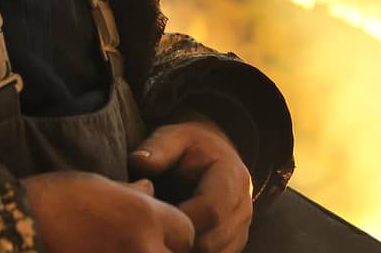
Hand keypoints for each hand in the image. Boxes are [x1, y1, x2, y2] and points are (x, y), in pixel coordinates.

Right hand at [21, 170, 194, 252]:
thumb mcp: (100, 186)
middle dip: (163, 250)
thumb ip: (132, 194)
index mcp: (144, 216)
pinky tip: (106, 251)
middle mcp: (141, 248)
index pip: (187, 232)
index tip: (157, 233)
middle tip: (138, 244)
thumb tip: (150, 190)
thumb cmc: (57, 199)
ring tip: (121, 247)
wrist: (18, 225)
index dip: (174, 233)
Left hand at [130, 119, 253, 252]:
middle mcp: (243, 206)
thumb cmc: (189, 148)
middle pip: (212, 241)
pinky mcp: (233, 244)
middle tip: (153, 232)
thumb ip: (158, 149)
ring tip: (162, 236)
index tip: (152, 218)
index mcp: (232, 177)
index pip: (210, 211)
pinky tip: (173, 243)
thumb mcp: (174, 138)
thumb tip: (137, 162)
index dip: (180, 220)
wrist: (214, 155)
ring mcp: (241, 228)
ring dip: (185, 251)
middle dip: (179, 241)